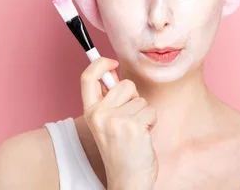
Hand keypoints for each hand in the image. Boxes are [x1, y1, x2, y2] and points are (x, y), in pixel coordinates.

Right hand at [80, 57, 157, 189]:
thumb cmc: (121, 150)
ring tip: (136, 131)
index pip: (87, 77)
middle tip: (130, 118)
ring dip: (144, 113)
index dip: (99, 63)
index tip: (111, 61)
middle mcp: (100, 114)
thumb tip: (111, 69)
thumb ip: (108, 99)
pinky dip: (152, 122)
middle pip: (124, 84)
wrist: (128, 179)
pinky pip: (151, 110)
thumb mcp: (106, 122)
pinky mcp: (133, 125)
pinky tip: (143, 137)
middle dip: (134, 97)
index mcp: (90, 112)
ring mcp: (116, 120)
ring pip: (141, 99)